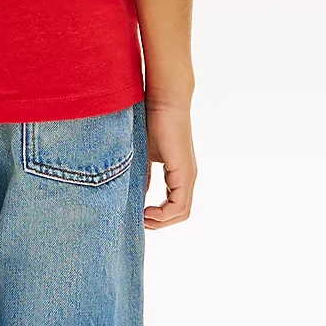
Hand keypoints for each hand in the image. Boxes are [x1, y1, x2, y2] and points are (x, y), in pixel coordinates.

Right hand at [143, 99, 195, 228]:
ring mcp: (188, 176)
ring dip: (161, 221)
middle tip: (139, 222)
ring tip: (142, 218)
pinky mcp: (184, 172)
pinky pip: (179, 205)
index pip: (174, 206)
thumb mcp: (143, 157)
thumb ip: (143, 176)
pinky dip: (164, 214)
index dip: (157, 217)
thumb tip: (138, 197)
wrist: (162, 102)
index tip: (138, 215)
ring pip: (181, 212)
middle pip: (180, 214)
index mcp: (179, 174)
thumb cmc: (151, 122)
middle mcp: (187, 178)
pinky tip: (147, 211)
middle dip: (159, 223)